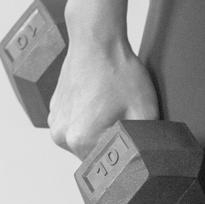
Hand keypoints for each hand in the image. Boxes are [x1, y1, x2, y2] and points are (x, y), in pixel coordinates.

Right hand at [46, 29, 159, 159]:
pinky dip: (87, 117)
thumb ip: (146, 141)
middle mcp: (61, 135)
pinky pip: (75, 124)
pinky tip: (99, 98)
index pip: (106, 165)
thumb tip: (149, 160)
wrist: (96, 38)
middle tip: (123, 115)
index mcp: (81, 140)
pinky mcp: (55, 108)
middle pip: (94, 154)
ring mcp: (55, 122)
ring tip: (110, 104)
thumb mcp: (145, 108)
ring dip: (98, 129)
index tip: (130, 135)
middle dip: (110, 141)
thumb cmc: (118, 70)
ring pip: (83, 139)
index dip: (122, 153)